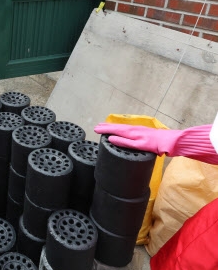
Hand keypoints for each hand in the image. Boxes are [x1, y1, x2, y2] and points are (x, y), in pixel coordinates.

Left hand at [94, 123, 217, 163]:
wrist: (174, 141)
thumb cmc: (162, 141)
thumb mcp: (147, 138)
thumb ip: (138, 140)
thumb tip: (128, 141)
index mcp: (138, 130)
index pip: (121, 128)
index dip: (111, 127)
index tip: (100, 126)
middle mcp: (137, 131)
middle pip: (119, 128)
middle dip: (106, 127)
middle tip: (95, 127)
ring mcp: (140, 136)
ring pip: (122, 132)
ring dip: (109, 131)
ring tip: (99, 130)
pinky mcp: (143, 144)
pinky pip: (129, 142)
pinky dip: (120, 140)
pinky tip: (111, 139)